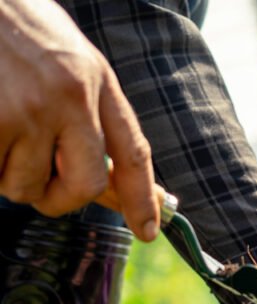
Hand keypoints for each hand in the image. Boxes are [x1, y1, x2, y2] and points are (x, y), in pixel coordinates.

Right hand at [0, 0, 158, 239]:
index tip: (148, 229)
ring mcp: (26, 110)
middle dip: (61, 199)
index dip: (142, 197)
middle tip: (41, 186)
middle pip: (83, 186)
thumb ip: (90, 117)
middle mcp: (69, 98)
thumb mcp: (66, 60)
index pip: (132, 152)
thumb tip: (109, 184)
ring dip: (8, 174)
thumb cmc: (10, 26)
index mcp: (95, 80)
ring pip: (24, 185)